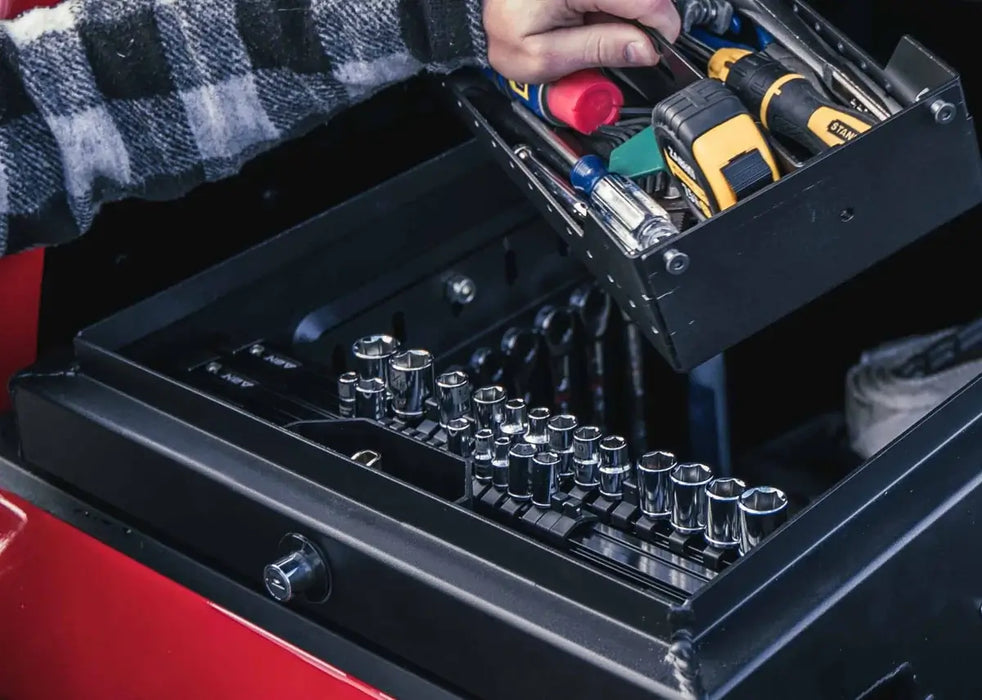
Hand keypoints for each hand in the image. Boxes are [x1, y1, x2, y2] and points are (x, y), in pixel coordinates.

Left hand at [484, 0, 680, 83]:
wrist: (484, 19)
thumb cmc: (506, 34)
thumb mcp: (547, 57)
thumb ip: (599, 51)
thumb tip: (644, 50)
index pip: (644, 0)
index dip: (660, 27)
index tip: (660, 49)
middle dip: (641, 23)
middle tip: (624, 49)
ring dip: (625, 15)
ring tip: (594, 32)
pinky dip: (612, 9)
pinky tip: (591, 19)